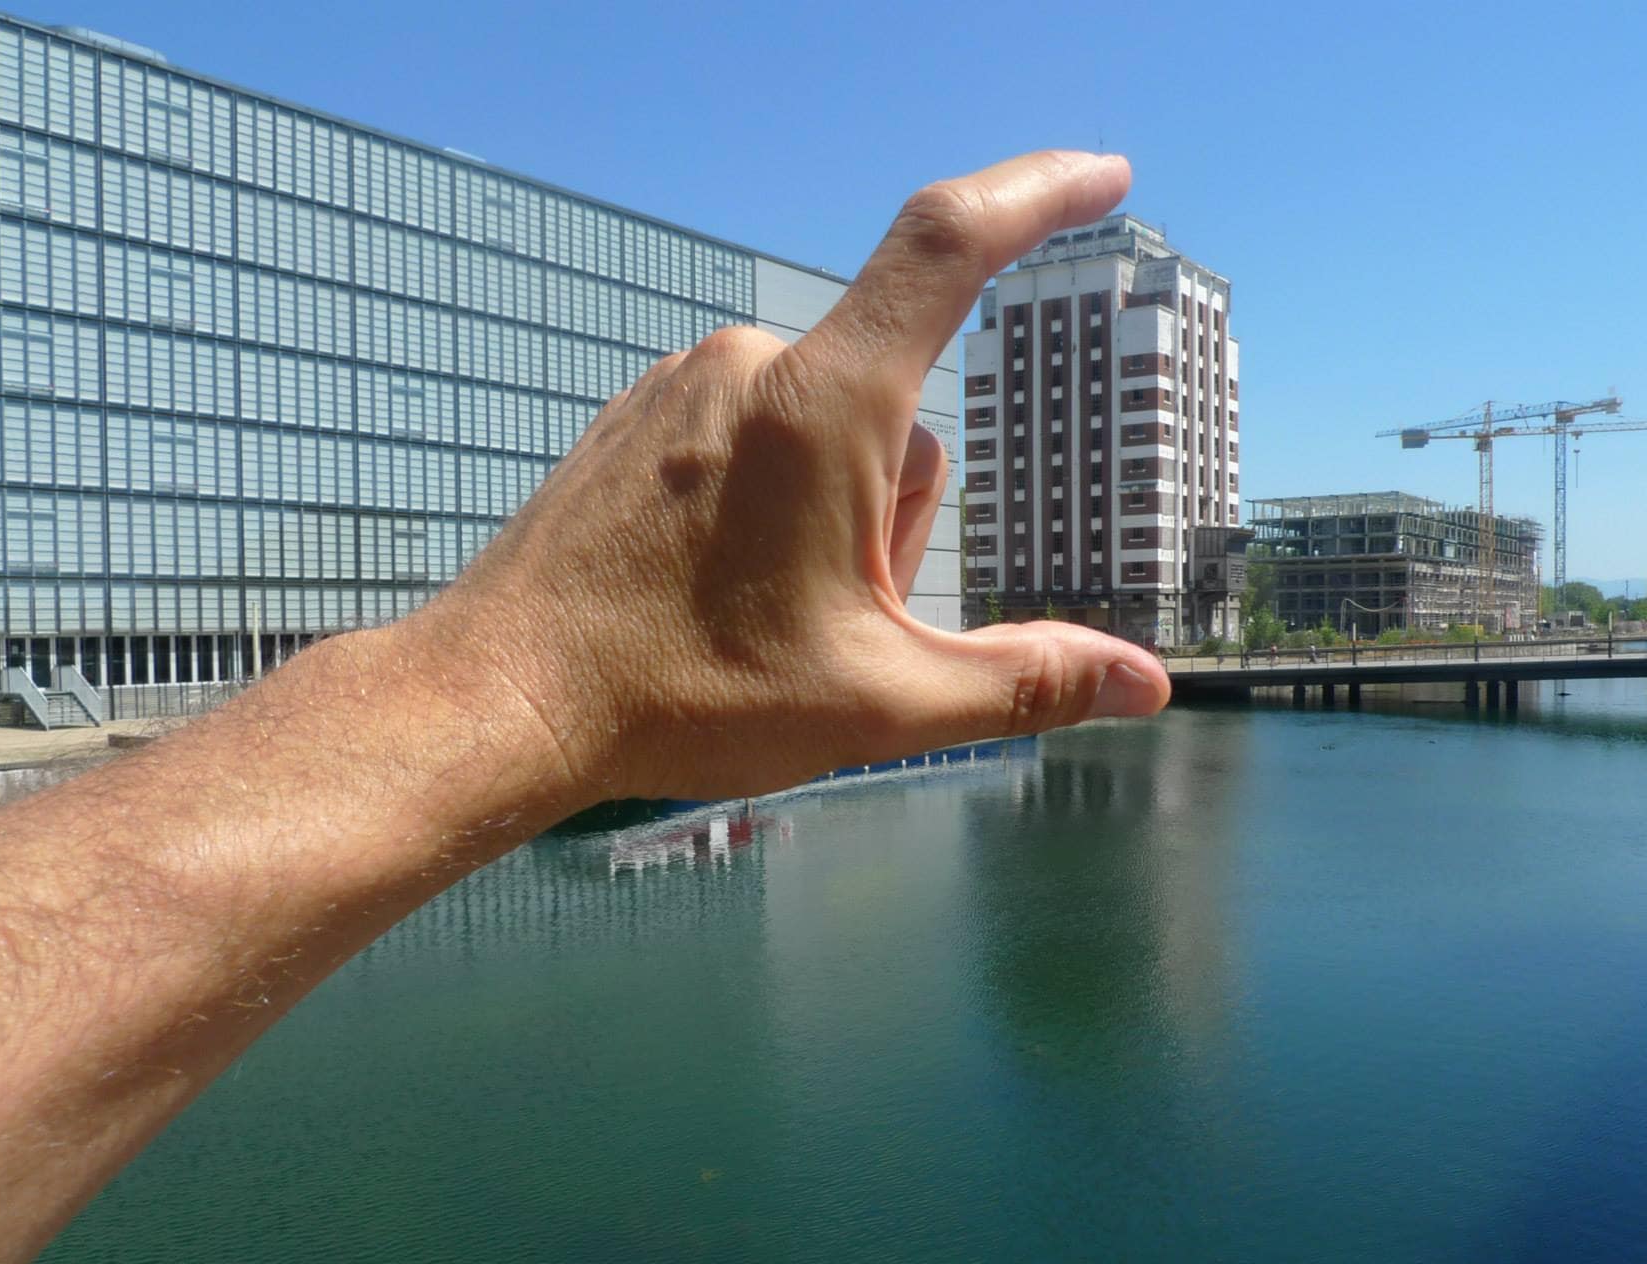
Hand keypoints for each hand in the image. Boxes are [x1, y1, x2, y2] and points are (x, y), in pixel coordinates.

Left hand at [403, 151, 1171, 803]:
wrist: (502, 697)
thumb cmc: (683, 696)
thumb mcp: (881, 703)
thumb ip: (1025, 681)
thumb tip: (1144, 686)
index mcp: (824, 406)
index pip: (949, 246)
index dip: (1038, 194)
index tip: (1102, 176)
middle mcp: (752, 365)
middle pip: (898, 419)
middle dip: (896, 520)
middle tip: (825, 621)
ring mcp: (683, 384)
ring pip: (823, 434)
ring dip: (830, 518)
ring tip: (753, 613)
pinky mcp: (638, 415)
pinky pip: (747, 436)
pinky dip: (764, 503)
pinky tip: (708, 587)